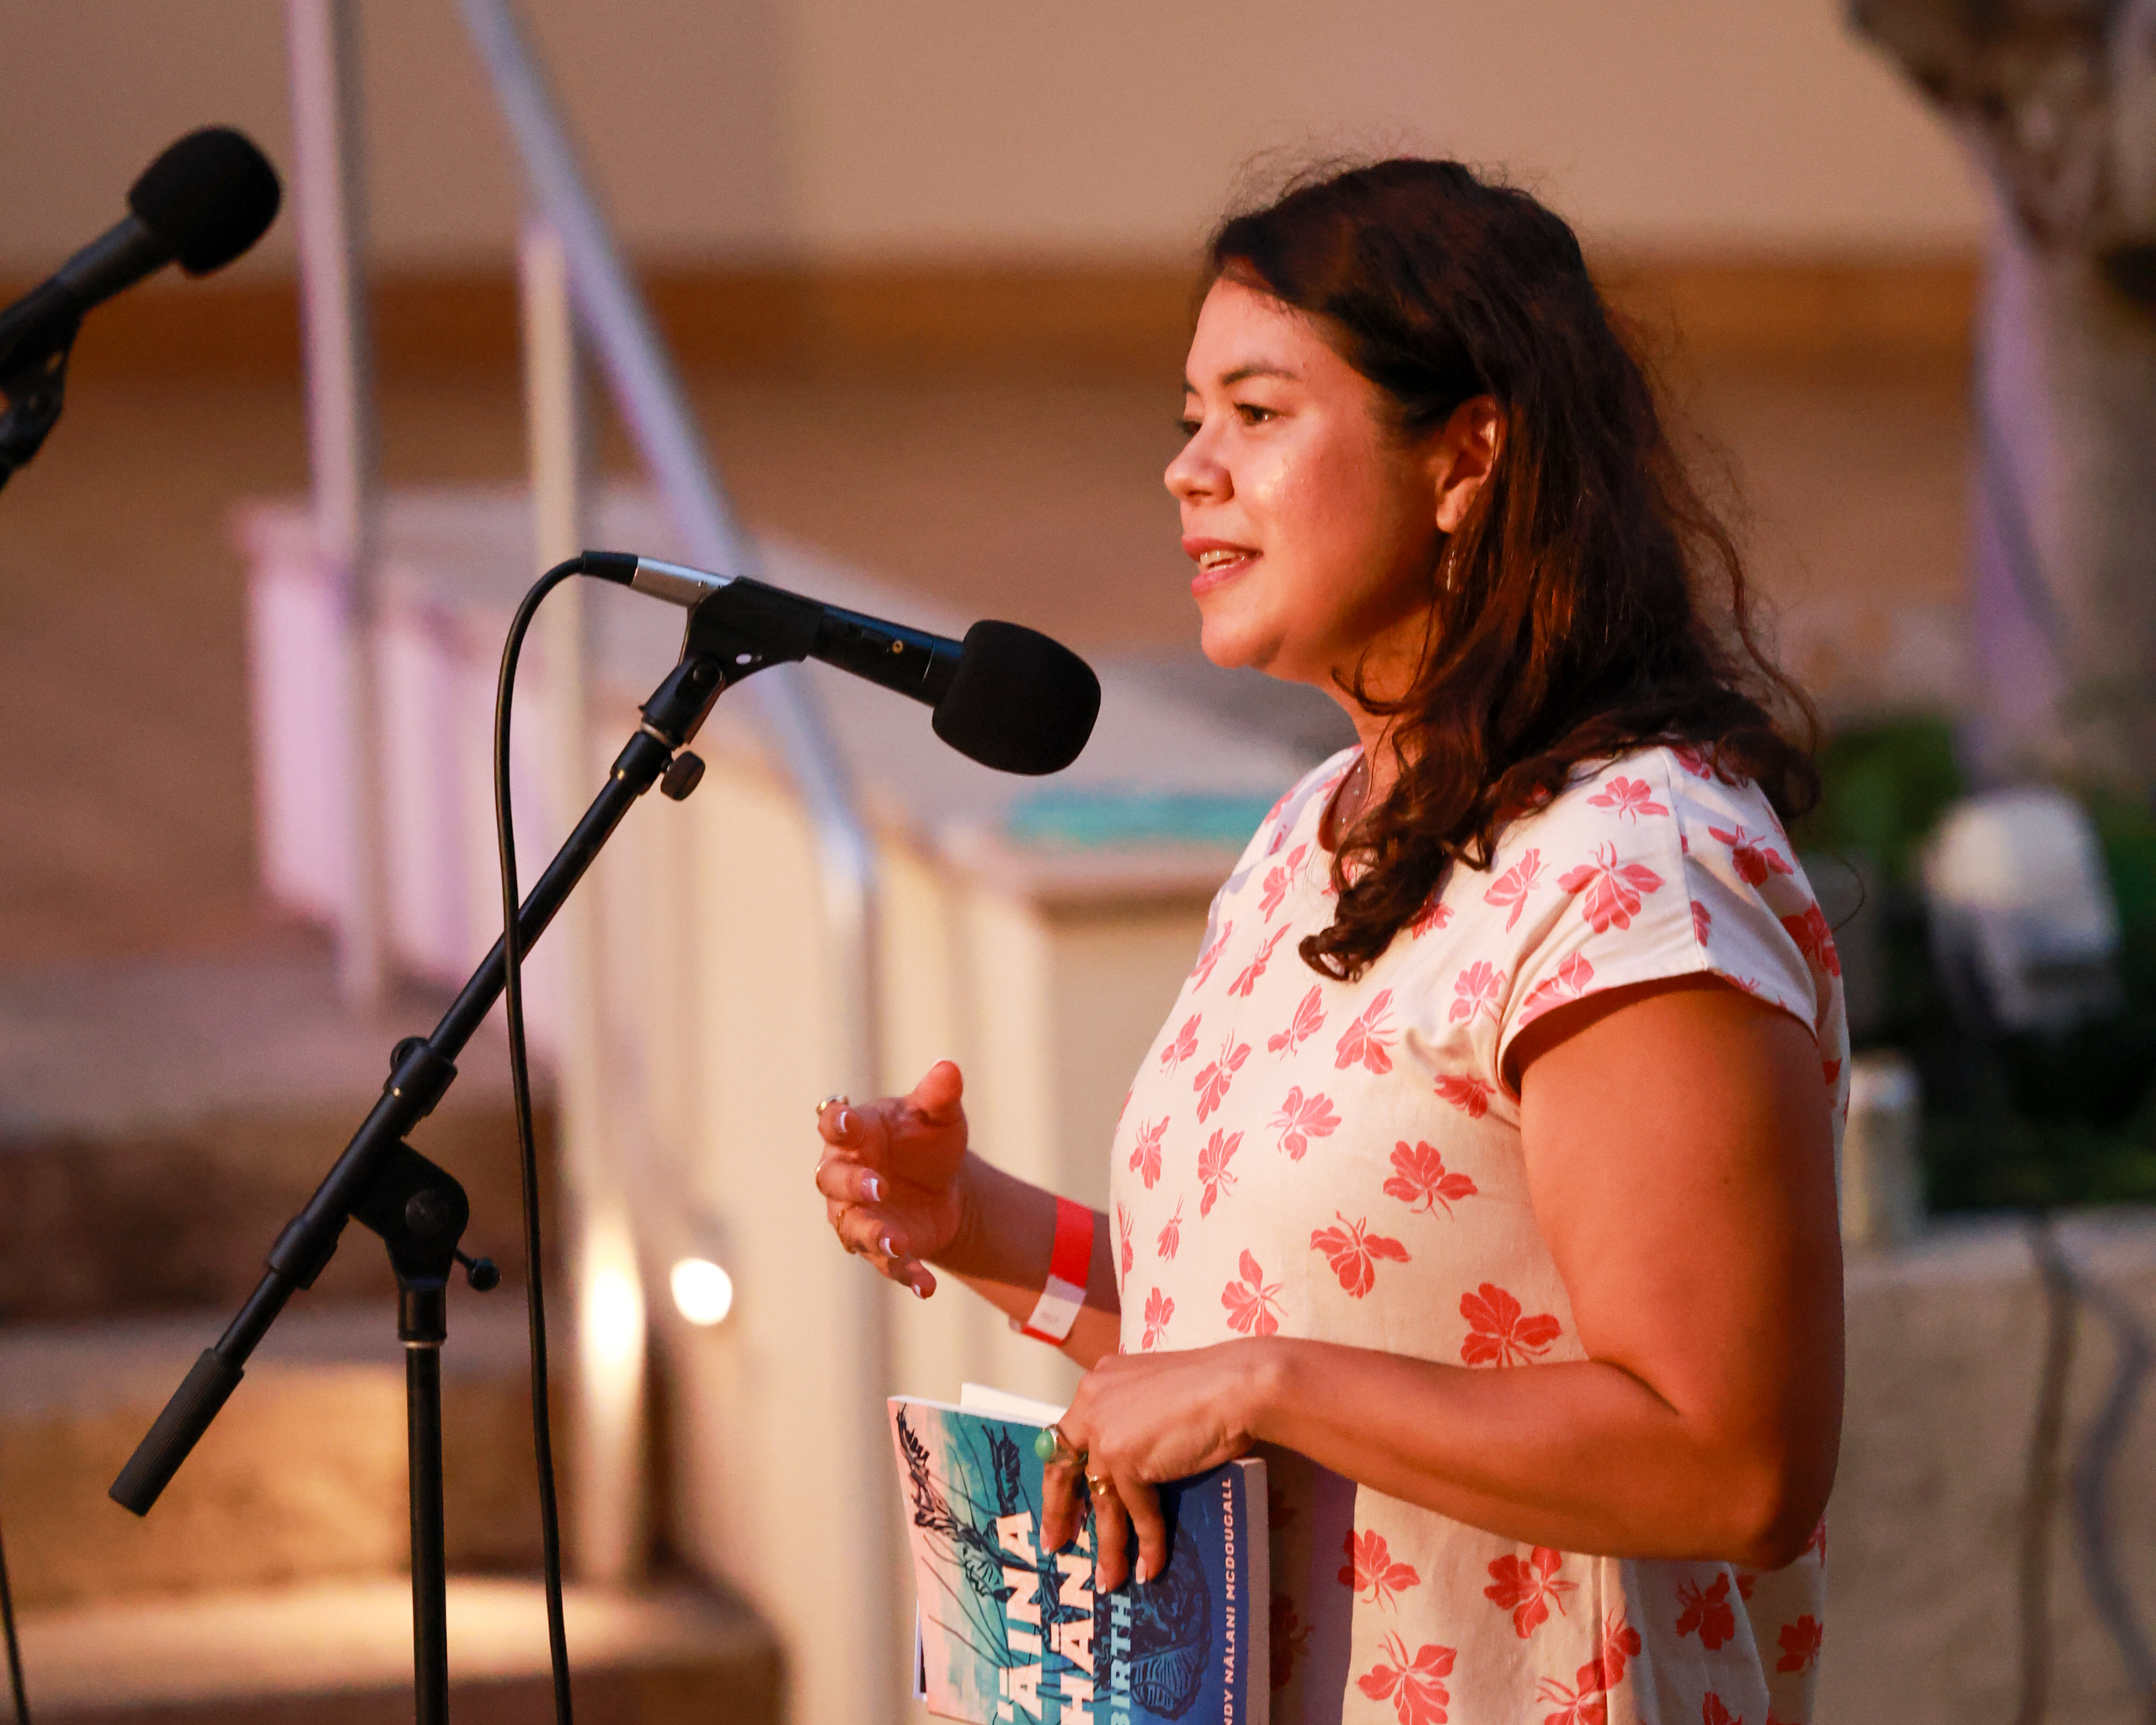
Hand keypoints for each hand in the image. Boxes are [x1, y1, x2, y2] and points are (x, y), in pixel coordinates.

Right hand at [814, 1060, 970, 1296]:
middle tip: (877, 1186)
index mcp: (854, 1134)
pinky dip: (907, 1275)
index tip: (847, 1122)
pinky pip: (888, 1266)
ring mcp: (859, 1215)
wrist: (944, 1184)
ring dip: (873, 1235)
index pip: (834, 1125)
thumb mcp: (939, 1115)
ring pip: (854, 1228)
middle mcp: (845, 1176)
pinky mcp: (882, 1247)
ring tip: (896, 1244)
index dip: (837, 1124)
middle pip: (834, 1181)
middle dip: (854, 1184)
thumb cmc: (926, 1140)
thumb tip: (949, 1068)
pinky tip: (927, 1287)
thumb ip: (939, 1095)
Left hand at [1040, 1342, 1274, 1591]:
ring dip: (1108, 1546)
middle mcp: (1092, 1405)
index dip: (1063, 1472)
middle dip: (1059, 1511)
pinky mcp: (1126, 1459)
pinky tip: (1150, 1567)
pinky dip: (1148, 1543)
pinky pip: (1136, 1511)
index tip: (1060, 1500)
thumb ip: (1134, 1418)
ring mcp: (1106, 1432)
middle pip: (1063, 1467)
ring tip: (1110, 1581)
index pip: (1068, 1435)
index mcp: (1098, 1385)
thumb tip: (1135, 1457)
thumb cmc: (1212, 1385)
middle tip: (1055, 1545)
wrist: (1236, 1386)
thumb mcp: (1155, 1396)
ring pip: (1102, 1499)